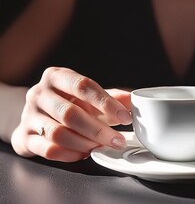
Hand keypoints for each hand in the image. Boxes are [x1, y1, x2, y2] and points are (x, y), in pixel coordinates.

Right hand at [11, 67, 131, 161]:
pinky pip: (49, 149)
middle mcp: (39, 93)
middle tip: (118, 141)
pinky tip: (84, 153)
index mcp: (57, 77)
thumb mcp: (89, 97)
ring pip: (58, 133)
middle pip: (70, 113)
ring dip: (85, 144)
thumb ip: (111, 98)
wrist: (37, 117)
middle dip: (98, 130)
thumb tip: (133, 101)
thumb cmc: (68, 103)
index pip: (83, 86)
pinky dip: (70, 154)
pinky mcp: (24, 137)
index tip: (126, 117)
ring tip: (101, 147)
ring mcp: (29, 115)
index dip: (106, 103)